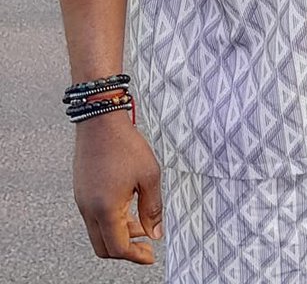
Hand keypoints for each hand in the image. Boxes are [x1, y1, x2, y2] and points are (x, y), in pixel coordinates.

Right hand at [73, 113, 162, 263]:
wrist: (100, 121)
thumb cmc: (125, 144)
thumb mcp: (149, 175)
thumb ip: (152, 207)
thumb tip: (155, 232)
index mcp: (105, 209)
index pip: (118, 247)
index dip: (136, 255)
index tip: (151, 255)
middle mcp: (88, 210)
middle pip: (104, 246)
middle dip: (126, 249)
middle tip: (146, 243)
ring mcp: (82, 201)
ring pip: (98, 231)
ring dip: (119, 232)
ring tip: (141, 220)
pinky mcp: (81, 191)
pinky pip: (94, 217)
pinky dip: (110, 220)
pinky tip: (128, 205)